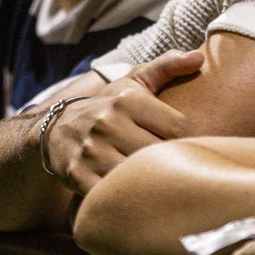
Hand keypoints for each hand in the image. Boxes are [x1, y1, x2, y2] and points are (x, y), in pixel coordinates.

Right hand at [40, 50, 201, 194]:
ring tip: (159, 183)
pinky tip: (133, 194)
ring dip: (151, 182)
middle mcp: (107, 122)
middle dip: (171, 163)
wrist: (55, 129)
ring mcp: (91, 150)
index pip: (178, 127)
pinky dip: (126, 198)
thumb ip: (167, 67)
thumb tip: (199, 56)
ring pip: (139, 176)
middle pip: (160, 154)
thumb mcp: (133, 82)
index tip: (184, 145)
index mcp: (127, 100)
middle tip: (177, 168)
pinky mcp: (78, 175)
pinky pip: (114, 194)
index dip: (187, 140)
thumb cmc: (108, 107)